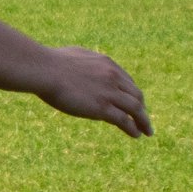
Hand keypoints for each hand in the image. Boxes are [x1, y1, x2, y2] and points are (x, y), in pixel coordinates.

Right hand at [34, 47, 152, 137]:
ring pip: (135, 108)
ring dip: (143, 121)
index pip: (127, 81)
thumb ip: (84, 63)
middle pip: (136, 95)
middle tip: (143, 119)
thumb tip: (81, 67)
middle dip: (142, 108)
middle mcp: (113, 77)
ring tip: (146, 131)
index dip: (132, 94)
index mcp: (107, 64)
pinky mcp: (102, 108)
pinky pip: (124, 120)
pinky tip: (136, 134)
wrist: (45, 70)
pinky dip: (133, 128)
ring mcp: (109, 92)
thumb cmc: (51, 63)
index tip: (133, 103)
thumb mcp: (75, 57)